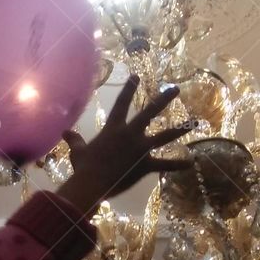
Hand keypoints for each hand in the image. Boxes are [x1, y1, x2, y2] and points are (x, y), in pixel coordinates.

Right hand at [56, 76, 193, 218]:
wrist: (92, 183)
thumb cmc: (84, 166)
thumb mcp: (78, 151)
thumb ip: (74, 140)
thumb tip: (65, 133)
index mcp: (114, 128)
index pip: (122, 103)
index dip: (129, 89)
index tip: (137, 76)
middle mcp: (130, 134)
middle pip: (151, 112)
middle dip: (164, 99)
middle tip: (176, 89)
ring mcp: (141, 148)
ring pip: (165, 135)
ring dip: (181, 128)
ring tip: (195, 122)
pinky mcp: (146, 164)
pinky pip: (165, 164)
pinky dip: (178, 165)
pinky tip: (190, 163)